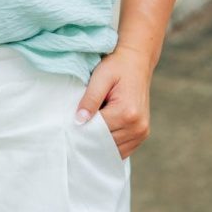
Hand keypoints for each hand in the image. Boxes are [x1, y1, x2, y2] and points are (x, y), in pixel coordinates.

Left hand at [73, 45, 151, 159]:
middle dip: (90, 138)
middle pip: (106, 143)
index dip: (82, 129)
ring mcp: (142, 132)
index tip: (69, 126)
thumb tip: (78, 121)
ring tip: (89, 128)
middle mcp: (137, 126)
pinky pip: (123, 149)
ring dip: (100, 143)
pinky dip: (110, 144)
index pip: (97, 131)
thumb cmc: (117, 67)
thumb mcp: (100, 77)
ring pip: (114, 150)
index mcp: (127, 112)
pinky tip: (99, 133)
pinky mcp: (142, 133)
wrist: (136, 62)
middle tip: (75, 129)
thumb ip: (90, 99)